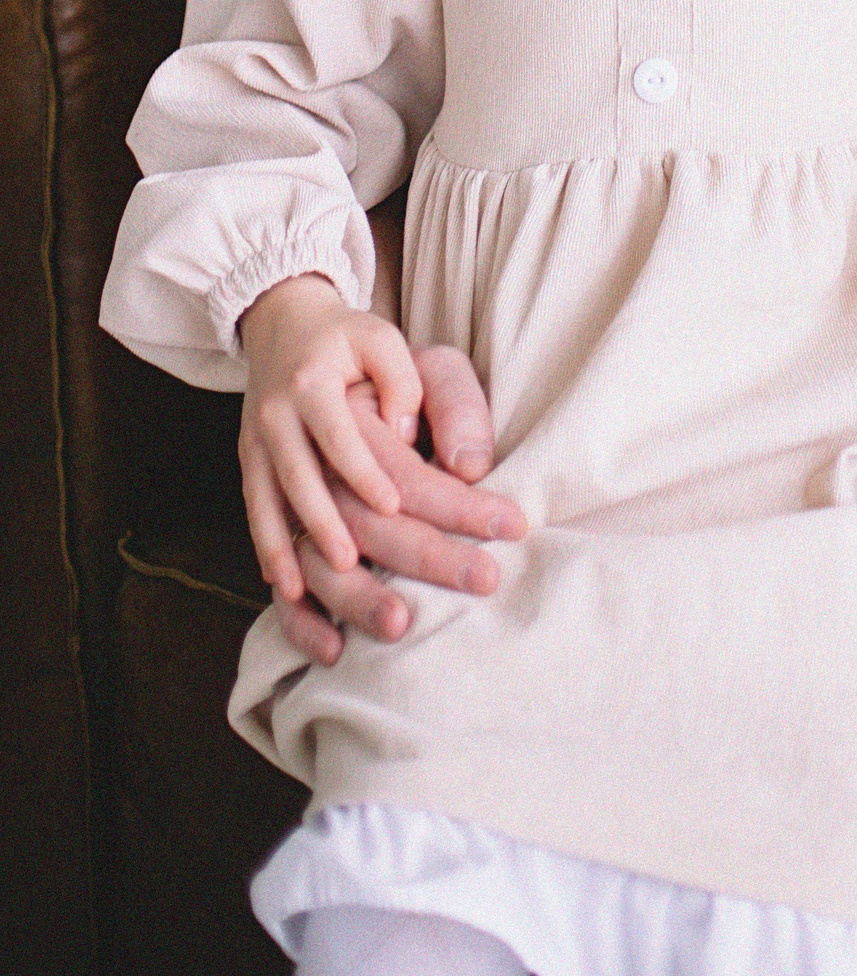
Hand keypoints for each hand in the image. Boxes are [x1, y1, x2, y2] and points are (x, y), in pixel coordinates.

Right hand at [238, 274, 425, 597]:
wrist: (283, 322)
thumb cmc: (347, 337)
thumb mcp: (381, 338)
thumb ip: (400, 378)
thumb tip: (404, 430)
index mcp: (311, 382)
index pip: (338, 433)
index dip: (363, 469)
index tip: (392, 505)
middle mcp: (274, 414)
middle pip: (297, 477)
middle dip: (323, 523)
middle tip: (351, 565)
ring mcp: (255, 440)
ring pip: (266, 501)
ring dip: (284, 547)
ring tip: (304, 590)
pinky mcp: (249, 459)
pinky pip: (254, 508)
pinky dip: (265, 545)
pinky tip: (282, 583)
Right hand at [268, 348, 522, 665]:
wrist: (279, 332)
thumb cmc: (352, 345)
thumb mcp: (394, 344)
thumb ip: (428, 388)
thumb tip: (461, 461)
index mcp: (318, 392)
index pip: (376, 452)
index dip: (418, 488)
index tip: (480, 520)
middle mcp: (282, 434)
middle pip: (348, 509)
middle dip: (417, 551)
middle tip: (481, 579)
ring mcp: (262, 470)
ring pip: (303, 545)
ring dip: (349, 590)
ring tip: (401, 625)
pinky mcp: (257, 495)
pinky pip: (267, 564)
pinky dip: (293, 607)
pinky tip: (328, 644)